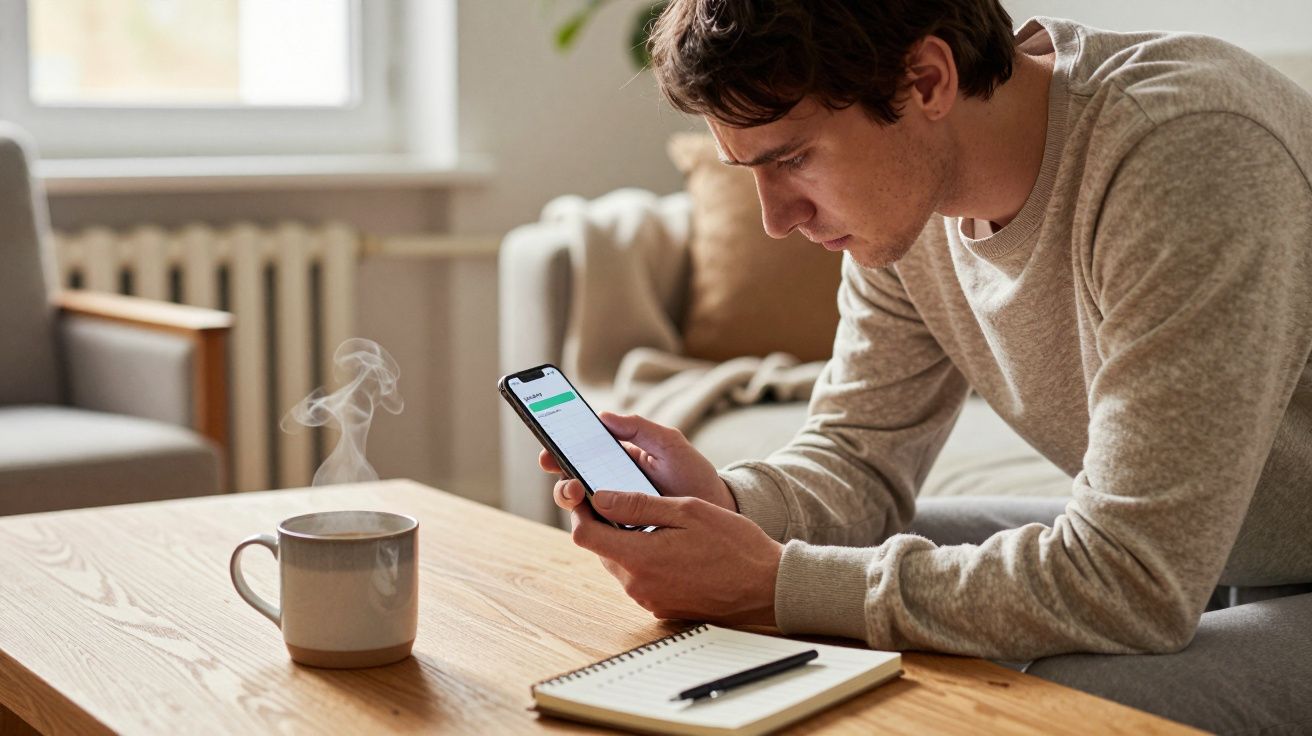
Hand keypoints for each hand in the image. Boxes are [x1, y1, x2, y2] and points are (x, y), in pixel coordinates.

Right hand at [539, 412, 737, 514]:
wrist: (719, 513)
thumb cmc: (693, 475)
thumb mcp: (670, 445)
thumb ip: (639, 429)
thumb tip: (603, 415)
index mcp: (616, 459)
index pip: (579, 454)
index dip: (557, 451)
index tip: (547, 450)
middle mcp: (609, 486)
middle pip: (571, 484)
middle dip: (562, 482)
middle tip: (570, 482)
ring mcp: (615, 512)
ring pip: (580, 510)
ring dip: (571, 503)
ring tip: (579, 497)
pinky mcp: (623, 536)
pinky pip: (600, 533)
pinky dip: (591, 528)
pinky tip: (594, 522)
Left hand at [572, 490, 782, 624]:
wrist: (767, 587)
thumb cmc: (734, 545)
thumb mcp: (686, 511)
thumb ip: (638, 505)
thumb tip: (599, 497)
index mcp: (639, 557)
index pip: (584, 534)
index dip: (581, 510)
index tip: (587, 491)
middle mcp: (637, 585)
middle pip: (599, 549)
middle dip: (605, 524)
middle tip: (626, 499)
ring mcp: (649, 600)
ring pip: (619, 564)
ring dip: (626, 542)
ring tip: (656, 522)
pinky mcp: (662, 608)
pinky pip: (639, 579)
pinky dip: (644, 560)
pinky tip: (671, 547)